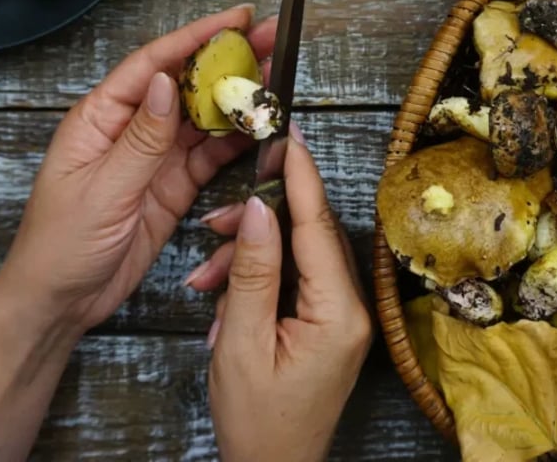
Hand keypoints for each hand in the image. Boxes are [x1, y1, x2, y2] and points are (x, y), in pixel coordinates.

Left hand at [0, 5, 276, 332]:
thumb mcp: (102, 190)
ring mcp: (153, 158)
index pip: (152, 65)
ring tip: (276, 78)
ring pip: (202, 118)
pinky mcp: (171, 186)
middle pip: (184, 84)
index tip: (236, 19)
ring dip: (236, 98)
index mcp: (99, 118)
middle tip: (271, 39)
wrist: (61, 301)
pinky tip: (260, 128)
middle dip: (227, 60)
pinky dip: (235, 142)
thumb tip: (165, 82)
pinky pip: (208, 156)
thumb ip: (140, 139)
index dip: (195, 38)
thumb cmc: (60, 245)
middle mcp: (129, 130)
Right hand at [193, 129, 373, 461]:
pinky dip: (256, 278)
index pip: (318, 225)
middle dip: (260, 221)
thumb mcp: (242, 343)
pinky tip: (221, 294)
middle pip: (307, 235)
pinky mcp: (326, 322)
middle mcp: (351, 307)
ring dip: (249, 255)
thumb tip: (262, 211)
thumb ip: (253, 272)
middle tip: (219, 217)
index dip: (300, 175)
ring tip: (206, 276)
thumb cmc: (259, 422)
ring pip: (295, 254)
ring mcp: (340, 315)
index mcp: (338, 312)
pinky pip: (293, 279)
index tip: (286, 134)